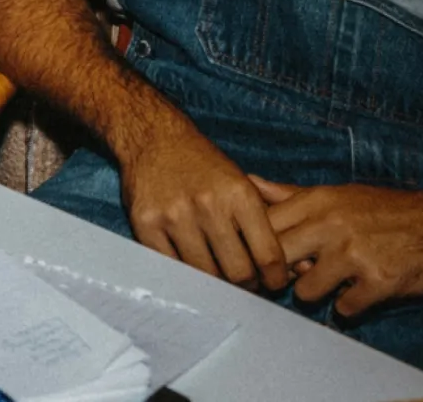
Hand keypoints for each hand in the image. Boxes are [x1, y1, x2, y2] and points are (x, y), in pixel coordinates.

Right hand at [116, 118, 287, 290]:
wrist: (154, 137)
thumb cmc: (202, 164)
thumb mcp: (240, 182)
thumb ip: (257, 222)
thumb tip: (276, 268)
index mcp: (239, 195)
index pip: (268, 255)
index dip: (274, 278)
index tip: (272, 283)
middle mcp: (208, 205)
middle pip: (238, 272)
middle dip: (246, 284)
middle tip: (244, 283)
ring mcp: (174, 215)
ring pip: (205, 274)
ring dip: (215, 282)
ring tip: (218, 276)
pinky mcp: (145, 223)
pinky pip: (172, 266)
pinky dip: (184, 272)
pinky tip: (191, 266)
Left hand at [254, 177, 422, 316]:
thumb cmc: (385, 210)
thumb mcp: (336, 194)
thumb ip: (289, 194)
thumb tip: (247, 182)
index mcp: (317, 202)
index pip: (263, 228)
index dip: (259, 247)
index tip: (267, 257)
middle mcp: (331, 226)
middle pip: (276, 260)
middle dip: (281, 274)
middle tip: (298, 275)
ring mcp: (354, 255)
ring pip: (306, 291)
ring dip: (319, 293)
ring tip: (337, 280)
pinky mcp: (379, 283)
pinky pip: (344, 308)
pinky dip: (352, 305)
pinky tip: (364, 290)